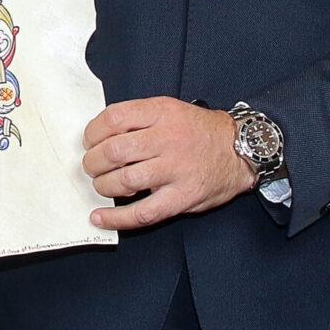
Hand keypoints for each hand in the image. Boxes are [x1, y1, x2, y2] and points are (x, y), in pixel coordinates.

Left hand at [82, 97, 254, 230]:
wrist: (241, 150)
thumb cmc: (200, 131)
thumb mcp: (172, 110)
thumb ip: (140, 119)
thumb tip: (100, 135)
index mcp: (162, 112)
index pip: (113, 118)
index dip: (92, 132)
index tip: (89, 142)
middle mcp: (168, 139)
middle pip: (114, 151)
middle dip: (93, 162)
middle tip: (92, 166)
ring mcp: (176, 169)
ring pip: (124, 181)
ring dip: (103, 186)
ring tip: (102, 186)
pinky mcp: (183, 197)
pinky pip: (143, 212)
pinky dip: (117, 218)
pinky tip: (100, 218)